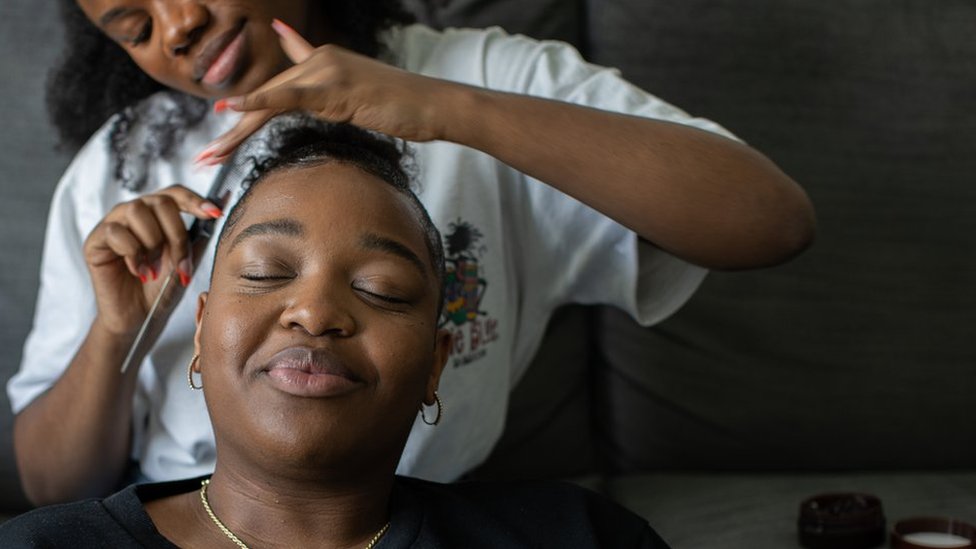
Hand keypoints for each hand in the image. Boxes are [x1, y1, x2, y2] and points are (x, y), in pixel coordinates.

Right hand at [83, 185, 221, 336]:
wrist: (140, 317)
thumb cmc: (161, 289)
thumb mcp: (186, 261)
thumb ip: (197, 237)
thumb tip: (216, 213)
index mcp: (158, 215)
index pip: (175, 193)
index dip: (195, 199)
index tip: (214, 213)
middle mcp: (135, 214)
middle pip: (160, 201)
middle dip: (176, 234)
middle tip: (179, 263)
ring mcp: (113, 224)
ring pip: (136, 210)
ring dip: (152, 242)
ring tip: (154, 269)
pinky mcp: (95, 240)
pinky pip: (116, 232)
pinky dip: (133, 254)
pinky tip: (139, 271)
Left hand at [197, 19, 457, 162]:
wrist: (434, 104)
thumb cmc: (408, 109)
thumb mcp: (368, 102)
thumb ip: (341, 100)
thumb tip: (333, 105)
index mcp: (325, 63)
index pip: (280, 83)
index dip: (251, 101)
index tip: (223, 115)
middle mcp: (319, 60)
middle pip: (266, 98)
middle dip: (234, 129)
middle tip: (206, 158)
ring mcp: (324, 69)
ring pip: (269, 100)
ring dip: (235, 129)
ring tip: (210, 155)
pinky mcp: (331, 85)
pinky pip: (286, 96)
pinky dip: (256, 103)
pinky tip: (230, 110)